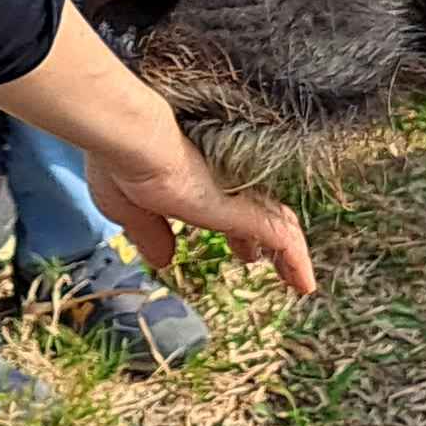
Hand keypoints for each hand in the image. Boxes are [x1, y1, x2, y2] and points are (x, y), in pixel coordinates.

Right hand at [88, 139, 316, 296]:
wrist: (134, 139)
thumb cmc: (121, 165)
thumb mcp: (129, 208)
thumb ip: (150, 233)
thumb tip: (162, 260)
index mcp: (193, 181)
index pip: (225, 205)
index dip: (234, 231)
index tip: (240, 248)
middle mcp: (224, 182)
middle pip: (254, 211)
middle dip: (256, 240)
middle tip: (256, 257)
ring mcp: (239, 194)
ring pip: (277, 224)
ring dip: (286, 255)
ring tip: (297, 280)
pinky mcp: (248, 208)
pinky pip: (283, 239)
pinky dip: (296, 262)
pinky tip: (304, 286)